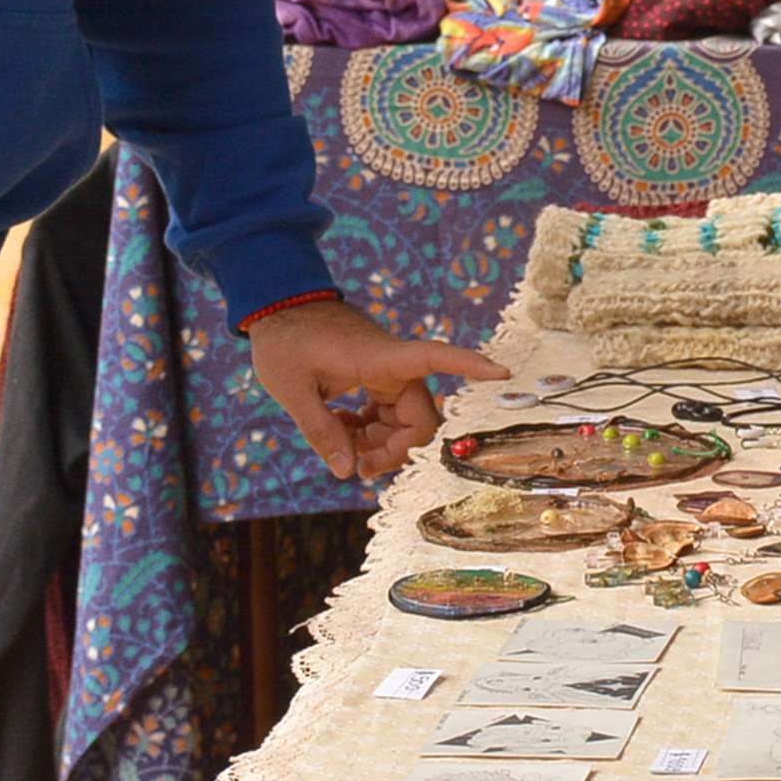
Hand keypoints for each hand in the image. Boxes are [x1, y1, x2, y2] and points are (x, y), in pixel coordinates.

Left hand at [242, 299, 510, 479]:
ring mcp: (384, 374)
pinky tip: (341, 429)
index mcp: (379, 358)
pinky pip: (387, 414)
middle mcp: (391, 366)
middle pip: (419, 417)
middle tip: (359, 468)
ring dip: (379, 443)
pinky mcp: (375, 378)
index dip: (470, 364)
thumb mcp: (294, 389)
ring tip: (340, 444)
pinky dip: (369, 430)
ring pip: (403, 421)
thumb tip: (347, 472)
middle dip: (397, 449)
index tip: (502, 373)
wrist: (278, 309)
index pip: (435, 356)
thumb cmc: (284, 342)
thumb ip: (321, 430)